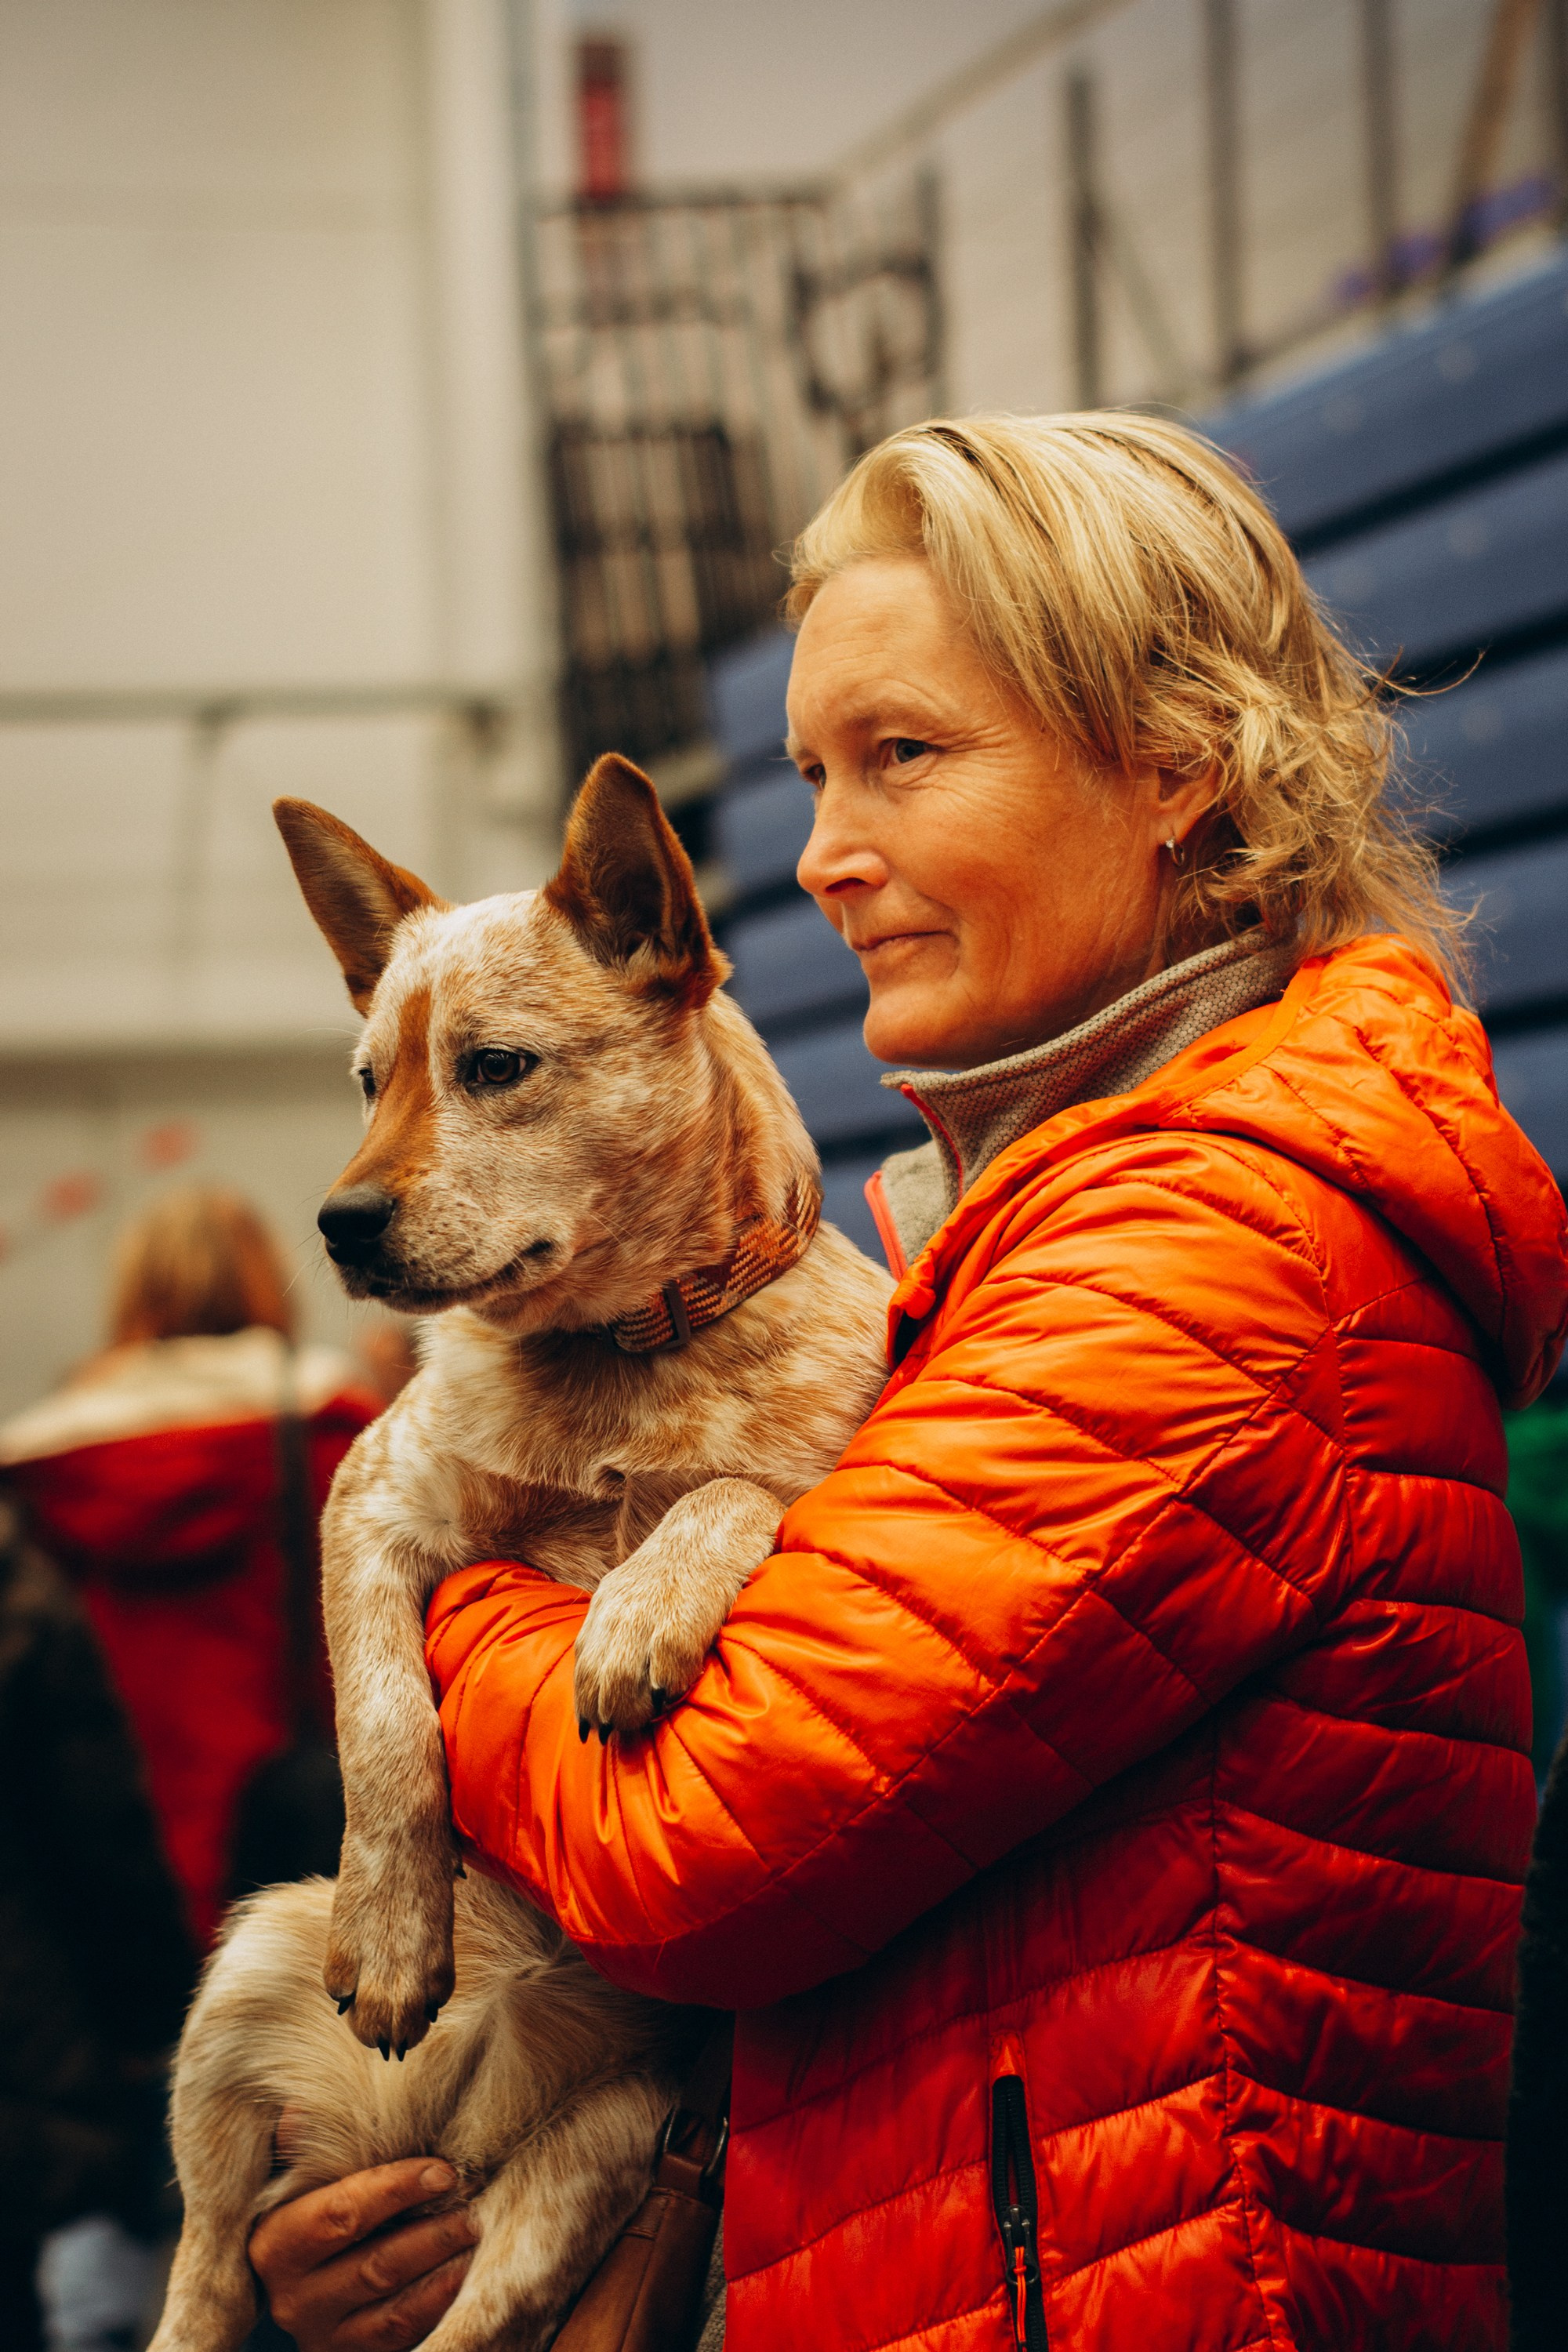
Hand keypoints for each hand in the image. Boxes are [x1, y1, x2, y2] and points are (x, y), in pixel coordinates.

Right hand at [249, 2157, 476, 2350]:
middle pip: (373, 2265)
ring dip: (444, 2269)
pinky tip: (468, 2274)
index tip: (443, 2171)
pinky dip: (440, 2304)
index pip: (338, 2214)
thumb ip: (309, 2146)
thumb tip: (305, 2106)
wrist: (306, 2277)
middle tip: (474, 2205)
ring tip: (479, 2235)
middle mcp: (292, 2298)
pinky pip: (403, 2336)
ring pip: (394, 2308)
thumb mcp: (304, 2175)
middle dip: (432, 2233)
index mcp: (274, 2242)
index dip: (393, 2190)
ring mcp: (323, 2334)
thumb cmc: (317, 2205)